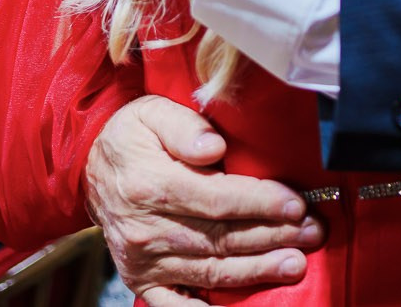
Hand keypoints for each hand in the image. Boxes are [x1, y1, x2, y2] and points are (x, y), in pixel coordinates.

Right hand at [87, 96, 322, 303]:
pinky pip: (176, 305)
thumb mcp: (151, 113)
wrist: (88, 170)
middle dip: (272, 237)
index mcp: (151, 185)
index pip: (217, 199)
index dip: (260, 203)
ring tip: (295, 264)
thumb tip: (213, 147)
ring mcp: (144, 260)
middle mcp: (147, 229)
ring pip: (211, 269)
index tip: (296, 204)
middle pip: (221, 237)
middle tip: (312, 233)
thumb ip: (184, 126)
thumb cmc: (130, 138)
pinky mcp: (142, 280)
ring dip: (257, 269)